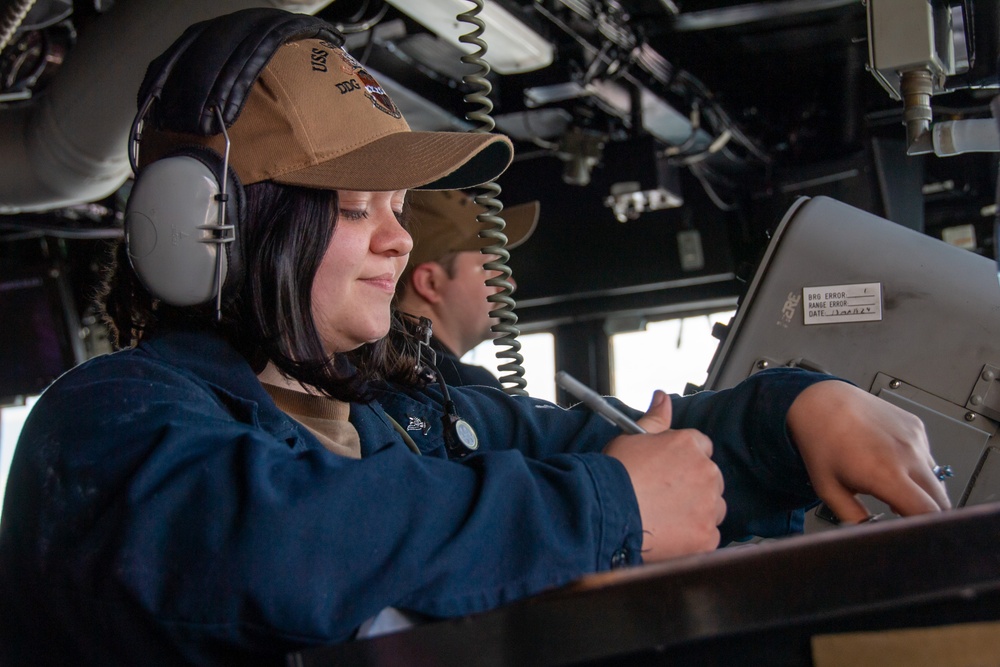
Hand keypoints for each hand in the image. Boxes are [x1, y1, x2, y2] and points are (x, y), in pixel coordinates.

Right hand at [604, 390, 724, 561]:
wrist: (605, 511)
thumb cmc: (614, 475)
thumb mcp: (631, 439)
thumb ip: (654, 419)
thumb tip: (663, 397)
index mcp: (689, 445)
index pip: (702, 447)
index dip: (685, 461)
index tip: (671, 473)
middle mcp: (706, 472)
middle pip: (711, 479)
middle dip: (694, 487)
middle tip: (665, 498)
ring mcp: (709, 505)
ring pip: (714, 508)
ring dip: (698, 513)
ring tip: (666, 519)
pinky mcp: (706, 536)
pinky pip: (709, 537)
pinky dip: (693, 539)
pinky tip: (670, 536)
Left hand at [786, 380, 951, 522]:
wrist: (821, 402)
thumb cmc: (821, 442)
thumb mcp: (829, 489)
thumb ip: (853, 519)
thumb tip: (870, 535)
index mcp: (886, 474)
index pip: (928, 513)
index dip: (923, 528)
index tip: (913, 533)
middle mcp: (907, 455)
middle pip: (941, 500)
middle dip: (926, 513)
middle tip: (901, 513)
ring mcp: (915, 439)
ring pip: (936, 478)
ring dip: (922, 489)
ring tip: (889, 484)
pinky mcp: (917, 427)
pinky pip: (927, 456)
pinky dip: (916, 466)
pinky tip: (890, 461)